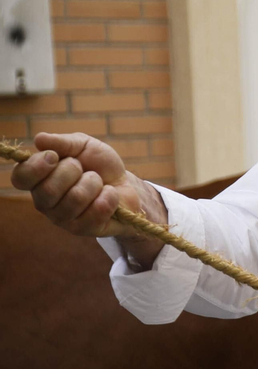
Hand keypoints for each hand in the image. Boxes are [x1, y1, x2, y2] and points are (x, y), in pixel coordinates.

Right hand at [8, 132, 157, 239]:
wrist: (127, 185)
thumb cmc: (100, 166)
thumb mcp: (84, 146)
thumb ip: (62, 142)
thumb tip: (40, 139)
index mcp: (38, 180)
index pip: (20, 178)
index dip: (35, 167)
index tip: (54, 156)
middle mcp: (45, 202)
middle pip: (48, 190)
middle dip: (73, 171)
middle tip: (85, 169)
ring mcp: (63, 218)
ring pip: (75, 199)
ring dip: (94, 184)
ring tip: (99, 183)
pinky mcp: (83, 229)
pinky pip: (96, 211)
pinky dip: (109, 197)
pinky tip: (109, 195)